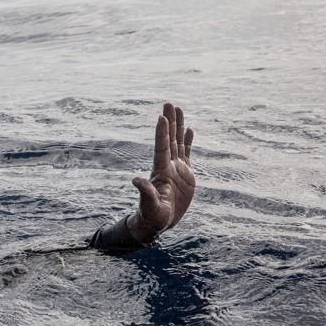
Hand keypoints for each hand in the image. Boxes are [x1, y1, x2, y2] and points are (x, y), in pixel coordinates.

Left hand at [127, 102, 195, 243]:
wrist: (158, 222)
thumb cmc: (152, 216)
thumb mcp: (150, 205)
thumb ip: (145, 193)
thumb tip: (135, 180)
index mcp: (160, 171)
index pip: (161, 148)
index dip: (162, 133)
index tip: (161, 117)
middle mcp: (168, 166)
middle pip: (169, 139)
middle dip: (170, 121)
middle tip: (169, 103)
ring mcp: (177, 168)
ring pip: (178, 142)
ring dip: (179, 126)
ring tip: (179, 109)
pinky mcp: (185, 174)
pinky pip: (187, 153)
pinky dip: (188, 141)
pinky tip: (189, 129)